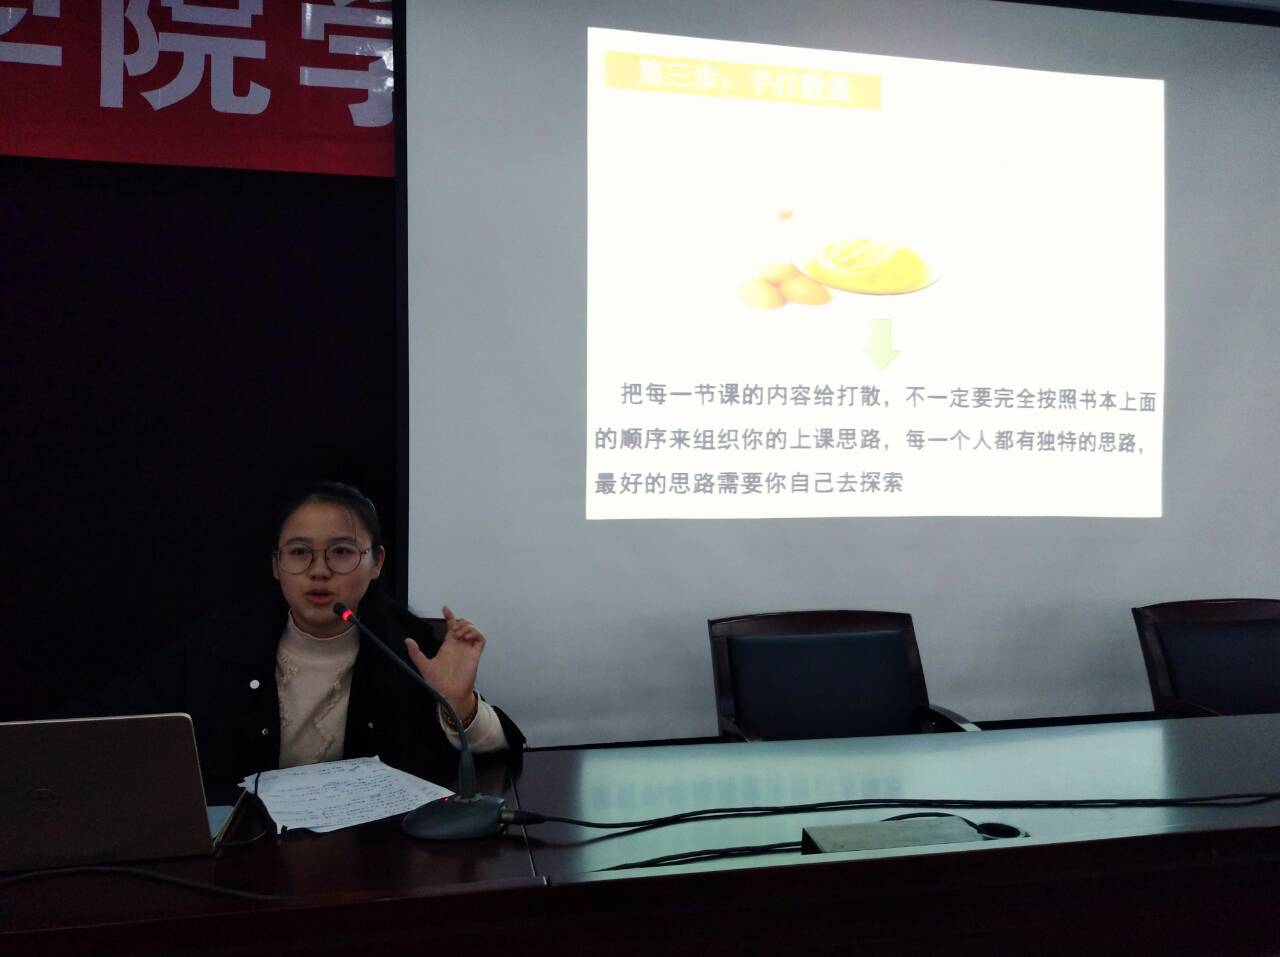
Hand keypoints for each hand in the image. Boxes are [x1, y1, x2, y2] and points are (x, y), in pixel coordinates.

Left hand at [405, 605, 484, 721]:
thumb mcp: (424, 666)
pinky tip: (465, 637)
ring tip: (459, 634)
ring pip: (473, 629)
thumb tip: (407, 640)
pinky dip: (475, 633)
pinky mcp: (475, 654)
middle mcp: (459, 645)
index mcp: (448, 645)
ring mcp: (468, 649)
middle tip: (453, 630)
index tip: (445, 608)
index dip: (449, 616)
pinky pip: (481, 638)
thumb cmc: (438, 682)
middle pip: (464, 624)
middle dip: (460, 621)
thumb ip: (415, 653)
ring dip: (467, 626)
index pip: (451, 626)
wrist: (449, 693)